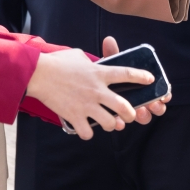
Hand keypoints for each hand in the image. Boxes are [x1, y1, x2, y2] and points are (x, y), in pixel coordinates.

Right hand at [25, 45, 152, 139]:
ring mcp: (87, 105)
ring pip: (109, 123)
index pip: (126, 74)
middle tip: (130, 116)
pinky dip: (88, 133)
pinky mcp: (74, 116)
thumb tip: (94, 64)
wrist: (38, 74)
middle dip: (131, 114)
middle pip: (123, 106)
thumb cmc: (58, 62)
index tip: (150, 79)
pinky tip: (86, 130)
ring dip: (111, 125)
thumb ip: (92, 62)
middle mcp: (97, 90)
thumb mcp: (79, 56)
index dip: (141, 77)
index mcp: (99, 73)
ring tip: (108, 124)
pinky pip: (87, 132)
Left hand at [101, 37, 170, 124]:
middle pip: (154, 107)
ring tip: (140, 112)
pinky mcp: (117, 118)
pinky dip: (121, 123)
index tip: (164, 95)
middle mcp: (140, 99)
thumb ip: (112, 54)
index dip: (164, 94)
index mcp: (142, 86)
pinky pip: (122, 123)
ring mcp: (130, 110)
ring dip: (143, 115)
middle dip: (157, 107)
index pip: (159, 91)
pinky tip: (118, 121)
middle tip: (154, 104)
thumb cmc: (107, 76)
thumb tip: (108, 40)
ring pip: (142, 117)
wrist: (89, 87)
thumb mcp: (111, 65)